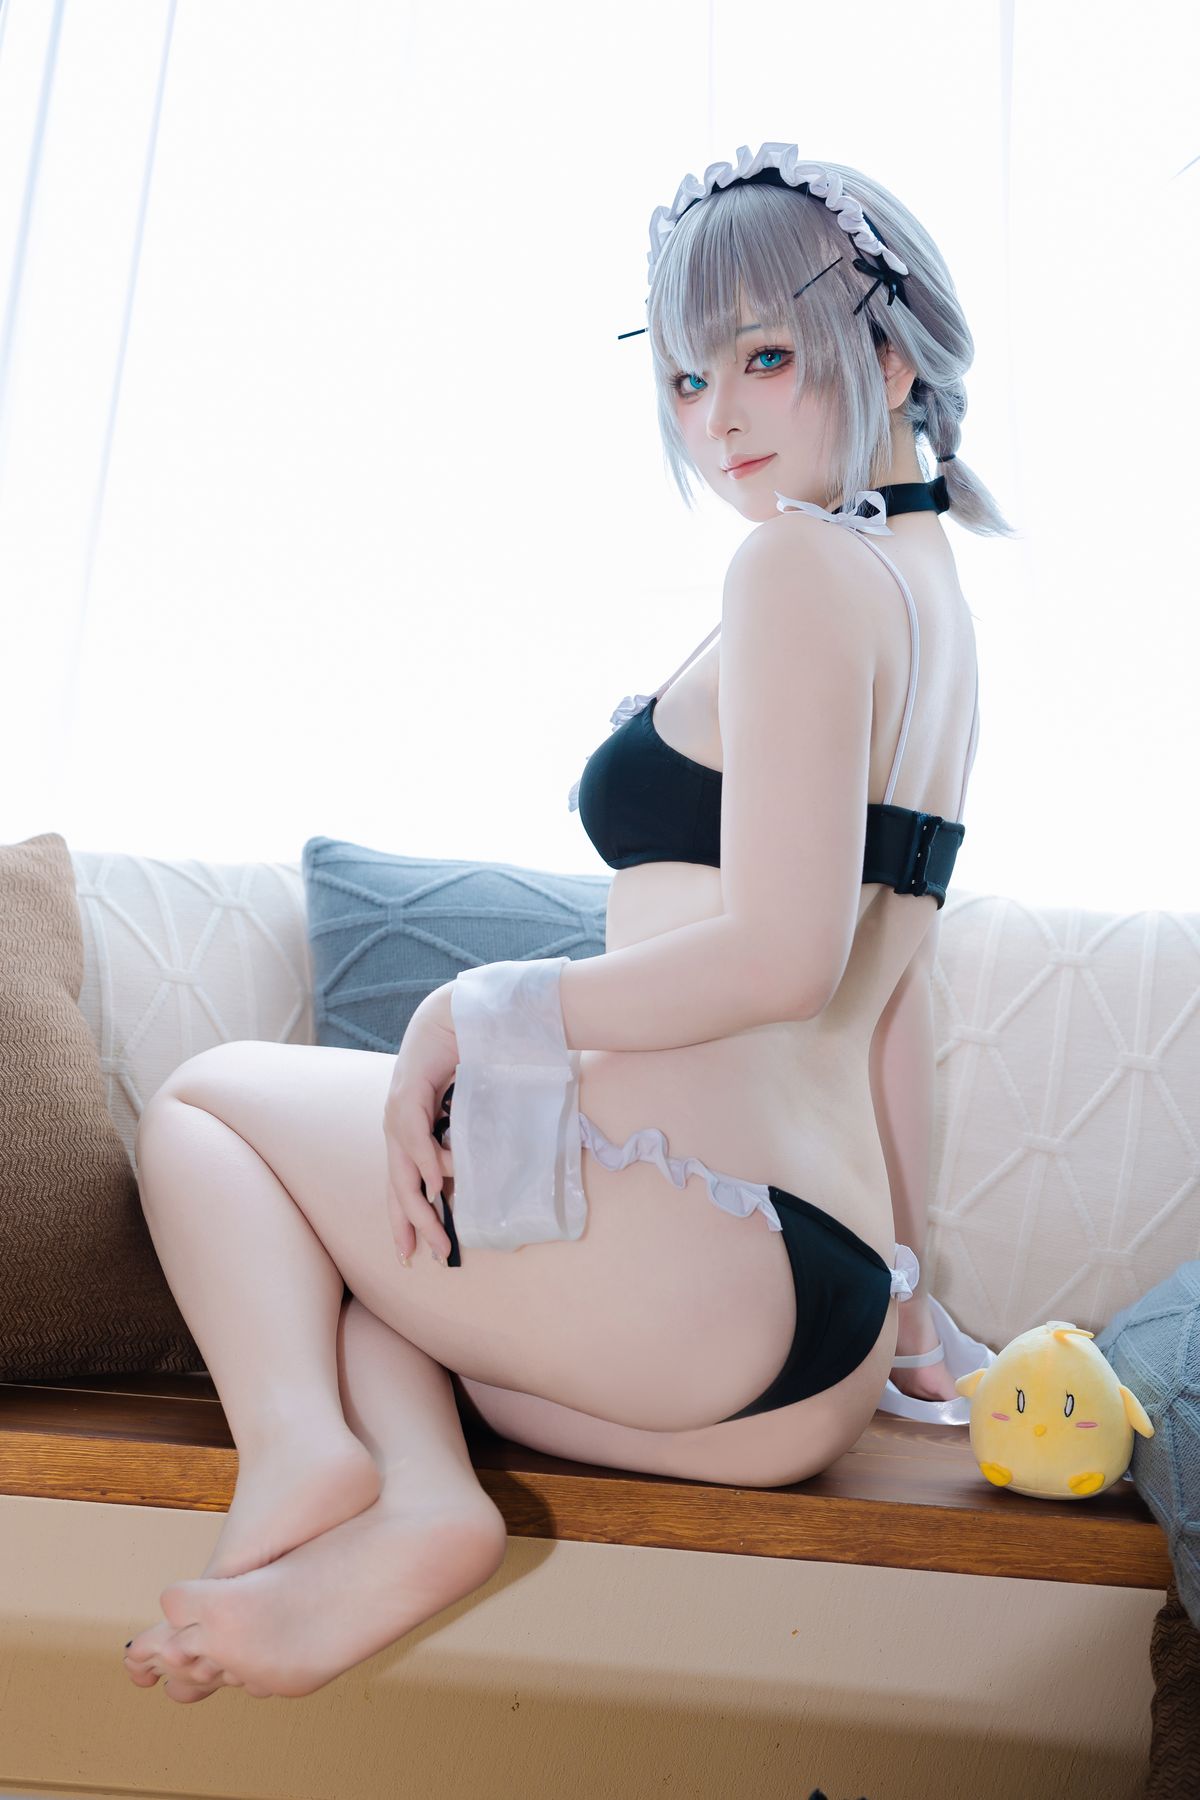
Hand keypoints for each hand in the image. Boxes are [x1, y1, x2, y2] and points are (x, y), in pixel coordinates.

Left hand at [383, 984, 458, 1263]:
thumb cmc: (468, 1059)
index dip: (406, 1220)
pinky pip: (414, 1133)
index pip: (403, 1184)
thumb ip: (463, 1142)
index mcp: (408, 1131)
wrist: (460, 1012)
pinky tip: (436, 1184)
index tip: (413, 1255)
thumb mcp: (466, 1112)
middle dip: (412, 1225)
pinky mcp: (407, 1089)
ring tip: (439, 1232)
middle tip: (431, 1257)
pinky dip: (424, 1160)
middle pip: (398, 1186)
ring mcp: (398, 1108)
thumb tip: (470, 1176)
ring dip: (421, 1204)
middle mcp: (396, 1125)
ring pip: (403, 1169)